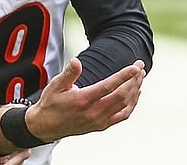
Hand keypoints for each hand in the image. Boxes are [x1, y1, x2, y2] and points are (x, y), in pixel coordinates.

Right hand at [25, 58, 144, 141]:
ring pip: (124, 105)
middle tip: (140, 66)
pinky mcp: (101, 125)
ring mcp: (99, 120)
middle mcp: (93, 112)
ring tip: (140, 77)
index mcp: (83, 100)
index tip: (135, 67)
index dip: (124, 76)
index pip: (109, 86)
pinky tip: (135, 93)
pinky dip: (132, 104)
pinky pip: (122, 115)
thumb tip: (76, 61)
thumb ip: (69, 73)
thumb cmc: (51, 103)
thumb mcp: (56, 85)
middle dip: (133, 80)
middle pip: (121, 95)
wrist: (46, 126)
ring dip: (134, 90)